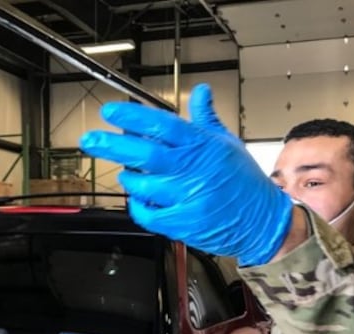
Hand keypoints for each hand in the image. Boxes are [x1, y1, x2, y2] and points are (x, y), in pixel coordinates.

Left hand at [79, 84, 292, 265]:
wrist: (263, 222)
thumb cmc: (244, 183)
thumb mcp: (228, 143)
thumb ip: (206, 118)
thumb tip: (200, 91)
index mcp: (203, 146)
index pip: (162, 125)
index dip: (133, 117)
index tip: (111, 112)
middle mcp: (193, 170)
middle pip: (145, 153)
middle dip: (112, 145)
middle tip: (90, 140)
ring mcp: (187, 198)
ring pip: (141, 184)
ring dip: (128, 178)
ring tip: (129, 174)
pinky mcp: (183, 223)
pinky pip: (147, 212)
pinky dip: (138, 204)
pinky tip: (141, 198)